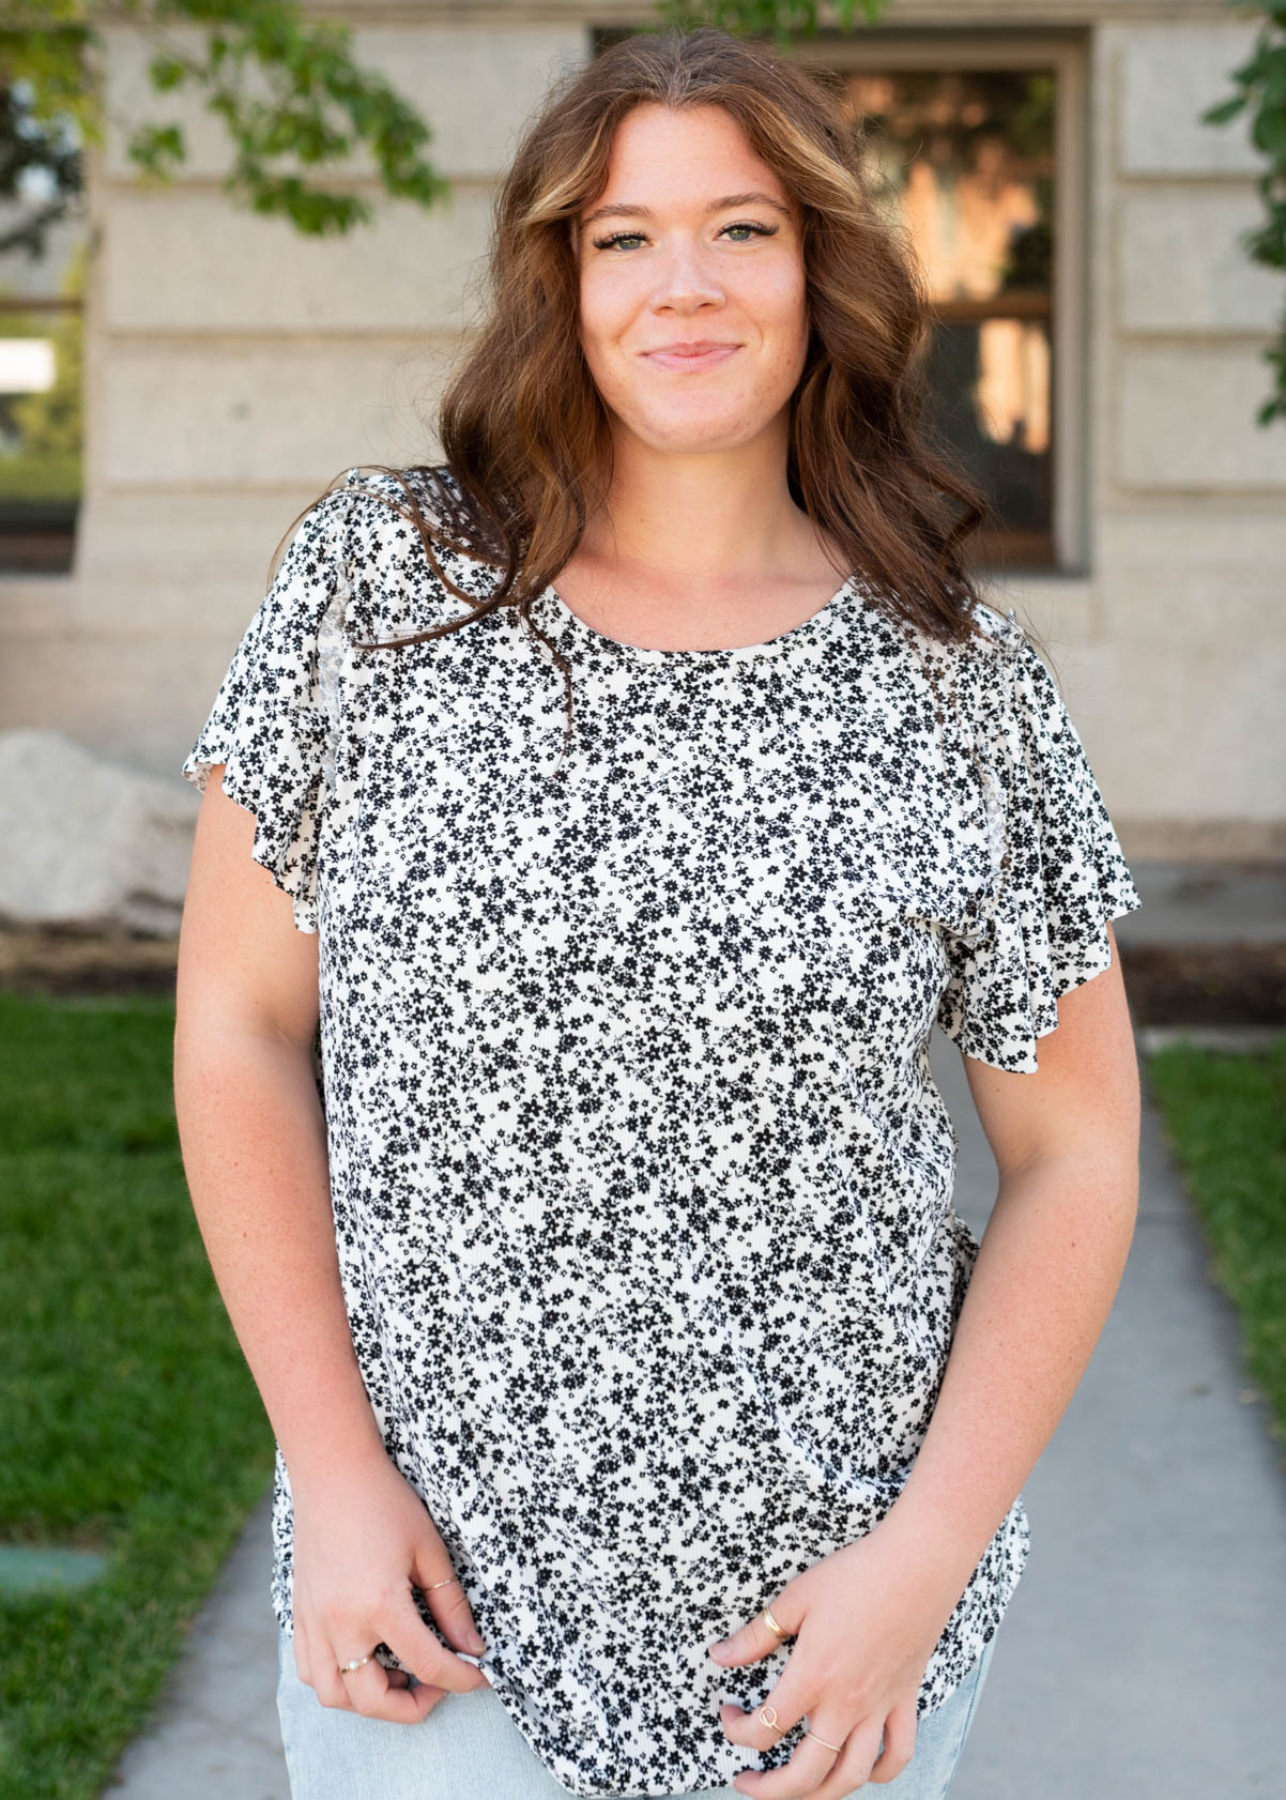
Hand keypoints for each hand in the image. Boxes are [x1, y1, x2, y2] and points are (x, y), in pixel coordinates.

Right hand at [289, 1445, 491, 1722]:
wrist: (333, 1470)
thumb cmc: (385, 1501)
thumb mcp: (429, 1549)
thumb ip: (450, 1604)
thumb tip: (472, 1646)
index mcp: (380, 1605)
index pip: (428, 1666)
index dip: (461, 1679)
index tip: (479, 1677)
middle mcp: (341, 1624)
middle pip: (373, 1701)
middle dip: (411, 1707)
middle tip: (437, 1685)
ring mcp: (314, 1622)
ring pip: (333, 1695)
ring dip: (368, 1700)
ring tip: (397, 1674)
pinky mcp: (299, 1613)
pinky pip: (309, 1669)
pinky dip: (335, 1680)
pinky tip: (361, 1659)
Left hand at [707, 1517, 965, 1796]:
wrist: (916, 1564)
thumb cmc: (855, 1574)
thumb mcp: (796, 1597)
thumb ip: (756, 1635)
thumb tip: (720, 1657)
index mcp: (813, 1678)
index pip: (765, 1729)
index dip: (737, 1730)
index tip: (728, 1714)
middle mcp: (846, 1704)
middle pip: (806, 1774)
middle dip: (770, 1790)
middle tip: (746, 1781)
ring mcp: (879, 1707)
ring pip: (851, 1777)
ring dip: (820, 1795)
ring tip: (797, 1791)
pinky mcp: (905, 1700)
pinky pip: (898, 1754)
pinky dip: (881, 1773)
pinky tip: (860, 1770)